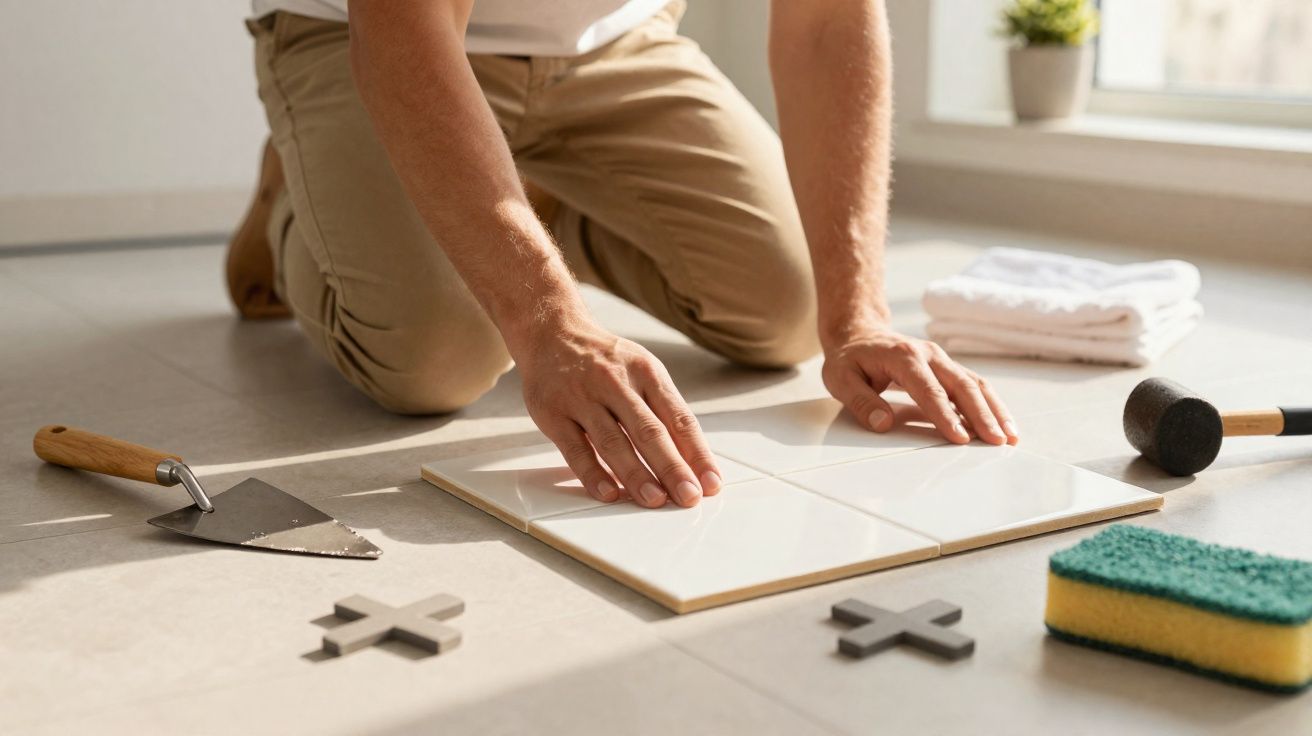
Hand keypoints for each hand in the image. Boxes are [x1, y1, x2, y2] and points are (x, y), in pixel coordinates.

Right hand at [516, 319, 720, 507]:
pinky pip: (575, 449)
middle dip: (672, 468)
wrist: (552, 332)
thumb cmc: (606, 361)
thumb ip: (664, 410)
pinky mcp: (553, 413)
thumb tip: (692, 460)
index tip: (711, 483)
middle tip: (689, 497)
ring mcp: (583, 398)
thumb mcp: (642, 370)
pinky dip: (593, 473)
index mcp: (647, 372)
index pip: (679, 418)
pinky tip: (609, 493)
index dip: (697, 453)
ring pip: (614, 442)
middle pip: (650, 431)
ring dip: (636, 474)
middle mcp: (616, 383)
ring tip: (654, 500)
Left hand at [821, 328, 1017, 445]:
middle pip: (962, 385)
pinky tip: (1001, 425)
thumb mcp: (840, 379)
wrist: (859, 333)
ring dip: (995, 410)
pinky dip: (990, 405)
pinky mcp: (948, 368)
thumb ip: (861, 401)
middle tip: (997, 441)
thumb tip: (882, 423)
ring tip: (1010, 437)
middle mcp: (929, 355)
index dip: (945, 415)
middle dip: (982, 415)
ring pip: (975, 383)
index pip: (929, 390)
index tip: (959, 439)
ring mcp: (942, 360)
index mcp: (903, 357)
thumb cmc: (849, 359)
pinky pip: (973, 385)